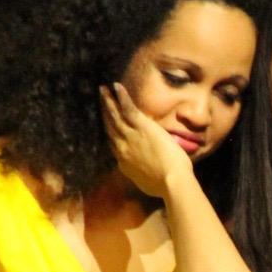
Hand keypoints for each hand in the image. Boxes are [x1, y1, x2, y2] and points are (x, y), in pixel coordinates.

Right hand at [99, 82, 191, 197]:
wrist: (171, 181)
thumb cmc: (164, 185)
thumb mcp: (146, 182)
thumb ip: (141, 173)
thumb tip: (145, 171)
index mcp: (124, 162)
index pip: (113, 144)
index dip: (109, 132)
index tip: (106, 124)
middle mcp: (122, 147)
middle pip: (110, 127)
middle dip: (105, 113)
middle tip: (100, 101)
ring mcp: (130, 136)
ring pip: (115, 116)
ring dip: (108, 101)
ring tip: (103, 90)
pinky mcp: (142, 126)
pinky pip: (128, 108)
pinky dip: (121, 97)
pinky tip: (116, 86)